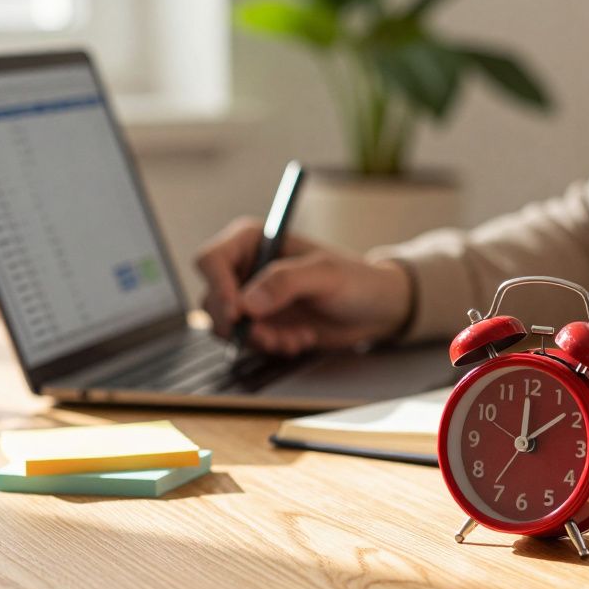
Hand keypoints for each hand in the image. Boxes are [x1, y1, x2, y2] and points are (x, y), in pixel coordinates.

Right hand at [193, 217, 412, 354]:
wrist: (376, 310)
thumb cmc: (357, 280)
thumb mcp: (326, 275)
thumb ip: (286, 282)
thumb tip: (247, 303)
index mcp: (255, 241)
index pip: (212, 260)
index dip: (217, 286)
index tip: (237, 311)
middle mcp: (247, 268)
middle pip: (211, 298)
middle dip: (237, 324)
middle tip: (267, 335)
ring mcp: (252, 298)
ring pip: (226, 326)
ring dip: (257, 339)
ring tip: (292, 337)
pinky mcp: (262, 324)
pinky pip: (247, 342)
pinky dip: (270, 346)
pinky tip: (299, 339)